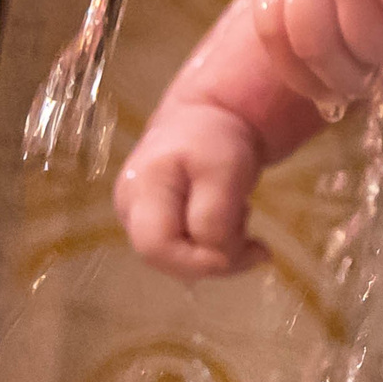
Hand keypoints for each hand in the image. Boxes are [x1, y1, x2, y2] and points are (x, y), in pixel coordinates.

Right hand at [115, 99, 273, 279]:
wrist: (204, 120)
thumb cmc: (214, 138)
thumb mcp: (226, 169)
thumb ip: (216, 217)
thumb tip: (216, 261)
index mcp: (141, 189)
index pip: (156, 247)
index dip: (198, 261)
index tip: (249, 246)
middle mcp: (129, 209)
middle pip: (163, 258)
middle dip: (213, 258)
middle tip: (253, 238)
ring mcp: (136, 219)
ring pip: (176, 260)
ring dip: (217, 251)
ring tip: (240, 214)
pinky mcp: (152, 225)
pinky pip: (182, 252)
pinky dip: (213, 247)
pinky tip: (232, 224)